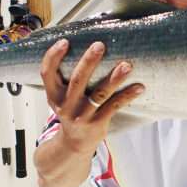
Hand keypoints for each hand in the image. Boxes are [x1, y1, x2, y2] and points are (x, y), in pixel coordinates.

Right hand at [40, 39, 143, 153]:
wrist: (74, 145)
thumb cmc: (71, 112)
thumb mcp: (60, 98)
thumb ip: (64, 79)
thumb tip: (83, 47)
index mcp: (54, 95)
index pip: (47, 73)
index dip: (53, 56)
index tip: (64, 42)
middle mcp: (66, 105)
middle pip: (77, 80)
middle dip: (89, 61)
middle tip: (99, 45)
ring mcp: (83, 115)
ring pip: (99, 94)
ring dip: (114, 78)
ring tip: (127, 65)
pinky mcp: (98, 123)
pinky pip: (114, 106)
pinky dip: (127, 96)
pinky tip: (139, 87)